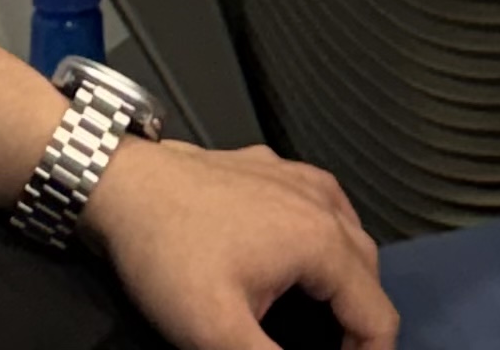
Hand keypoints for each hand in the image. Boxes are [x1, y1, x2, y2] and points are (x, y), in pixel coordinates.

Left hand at [84, 136, 393, 349]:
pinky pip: (319, 203)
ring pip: (348, 231)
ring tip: (326, 319)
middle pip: (369, 271)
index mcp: (322, 240)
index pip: (378, 314)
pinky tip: (298, 255)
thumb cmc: (170, 258)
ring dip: (348, 279)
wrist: (121, 185)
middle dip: (361, 322)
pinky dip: (325, 238)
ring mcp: (295, 175)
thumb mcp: (218, 333)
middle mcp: (321, 200)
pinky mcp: (268, 165)